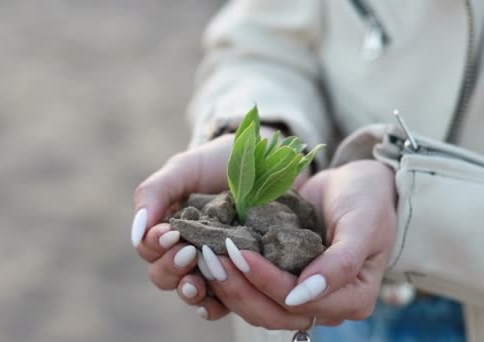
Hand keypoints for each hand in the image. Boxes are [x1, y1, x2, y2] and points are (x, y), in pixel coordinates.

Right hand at [132, 134, 233, 319]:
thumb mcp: (183, 170)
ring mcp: (210, 266)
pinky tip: (213, 302)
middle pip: (162, 275)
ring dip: (188, 290)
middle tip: (188, 253)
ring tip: (198, 282)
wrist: (263, 158)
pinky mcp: (238, 277)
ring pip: (187, 291)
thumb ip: (154, 193)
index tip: (170, 233)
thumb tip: (135, 233)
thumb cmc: (217, 162)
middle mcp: (184, 251)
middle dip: (170, 267)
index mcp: (167, 227)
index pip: (148, 248)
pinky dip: (212, 306)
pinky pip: (220, 303)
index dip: (154, 245)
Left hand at [204, 160, 396, 327]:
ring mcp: (300, 294)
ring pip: (257, 306)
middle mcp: (324, 304)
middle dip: (239, 288)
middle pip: (273, 313)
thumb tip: (302, 295)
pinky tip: (208, 257)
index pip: (300, 303)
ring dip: (228, 286)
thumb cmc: (367, 200)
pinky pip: (252, 289)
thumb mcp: (362, 224)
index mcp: (352, 299)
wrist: (357, 184)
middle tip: (210, 258)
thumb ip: (341, 262)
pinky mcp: (281, 280)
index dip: (268, 282)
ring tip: (204, 258)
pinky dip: (230, 277)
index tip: (240, 256)